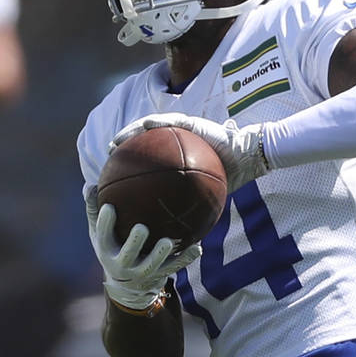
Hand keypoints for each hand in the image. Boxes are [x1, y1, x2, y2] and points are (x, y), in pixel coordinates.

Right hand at [85, 186, 201, 309]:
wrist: (126, 287)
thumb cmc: (112, 248)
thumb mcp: (98, 234)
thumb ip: (94, 210)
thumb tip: (90, 183)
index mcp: (107, 249)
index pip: (103, 235)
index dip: (104, 223)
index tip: (110, 207)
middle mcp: (122, 264)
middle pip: (127, 255)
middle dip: (134, 243)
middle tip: (142, 228)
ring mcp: (141, 273)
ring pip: (151, 266)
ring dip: (160, 255)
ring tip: (168, 241)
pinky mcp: (159, 276)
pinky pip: (174, 267)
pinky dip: (185, 258)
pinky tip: (197, 247)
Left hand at [110, 112, 269, 192]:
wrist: (247, 158)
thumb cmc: (228, 178)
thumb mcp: (205, 198)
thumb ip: (189, 208)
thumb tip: (176, 235)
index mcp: (176, 158)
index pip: (148, 159)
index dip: (130, 164)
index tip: (114, 174)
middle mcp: (176, 141)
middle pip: (143, 141)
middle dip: (123, 146)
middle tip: (108, 155)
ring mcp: (182, 129)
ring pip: (150, 127)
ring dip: (131, 131)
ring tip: (116, 140)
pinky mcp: (191, 121)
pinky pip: (169, 121)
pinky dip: (155, 122)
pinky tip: (142, 125)